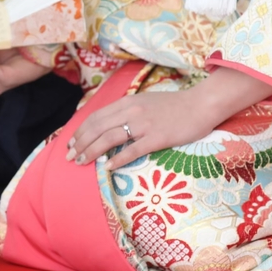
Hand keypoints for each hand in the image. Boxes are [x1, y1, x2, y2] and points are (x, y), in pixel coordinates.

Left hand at [66, 66, 271, 170]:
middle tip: (70, 157)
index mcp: (127, 103)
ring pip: (109, 138)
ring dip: (92, 152)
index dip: (80, 131)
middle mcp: (131, 112)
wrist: (201, 104)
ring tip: (82, 162)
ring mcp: (144, 125)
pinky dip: (118, 159)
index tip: (71, 143)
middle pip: (97, 128)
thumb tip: (110, 125)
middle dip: (80, 143)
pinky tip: (108, 168)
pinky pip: (132, 150)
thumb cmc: (174, 105)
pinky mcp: (158, 138)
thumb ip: (127, 112)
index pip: (96, 117)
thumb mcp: (145, 102)